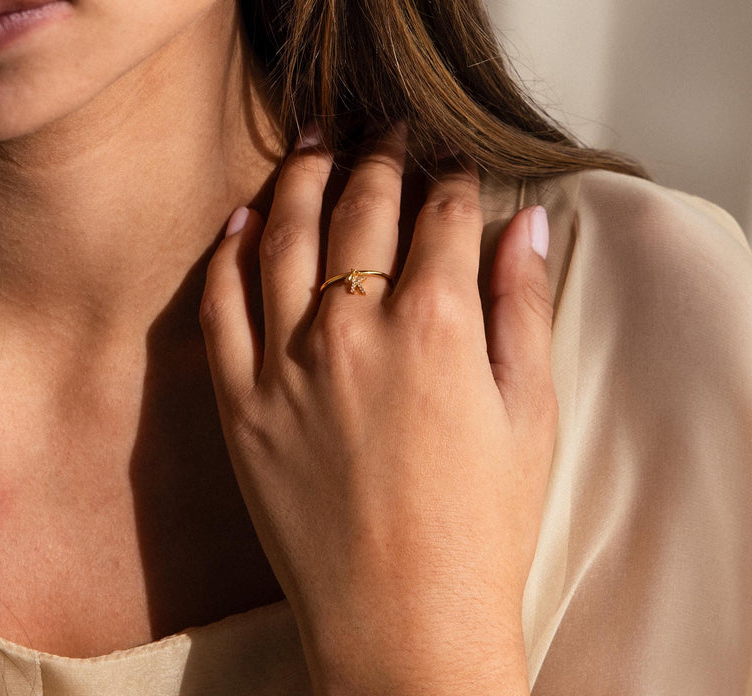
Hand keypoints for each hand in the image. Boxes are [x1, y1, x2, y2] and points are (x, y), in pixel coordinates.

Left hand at [200, 128, 556, 695]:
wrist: (402, 625)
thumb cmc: (480, 527)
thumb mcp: (529, 413)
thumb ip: (524, 307)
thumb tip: (526, 224)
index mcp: (438, 324)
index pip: (444, 215)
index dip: (454, 176)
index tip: (454, 162)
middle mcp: (355, 328)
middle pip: (364, 205)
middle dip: (381, 153)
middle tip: (386, 126)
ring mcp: (288, 361)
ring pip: (287, 234)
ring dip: (303, 177)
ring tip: (314, 141)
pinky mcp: (240, 402)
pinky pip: (221, 304)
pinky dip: (231, 252)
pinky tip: (243, 220)